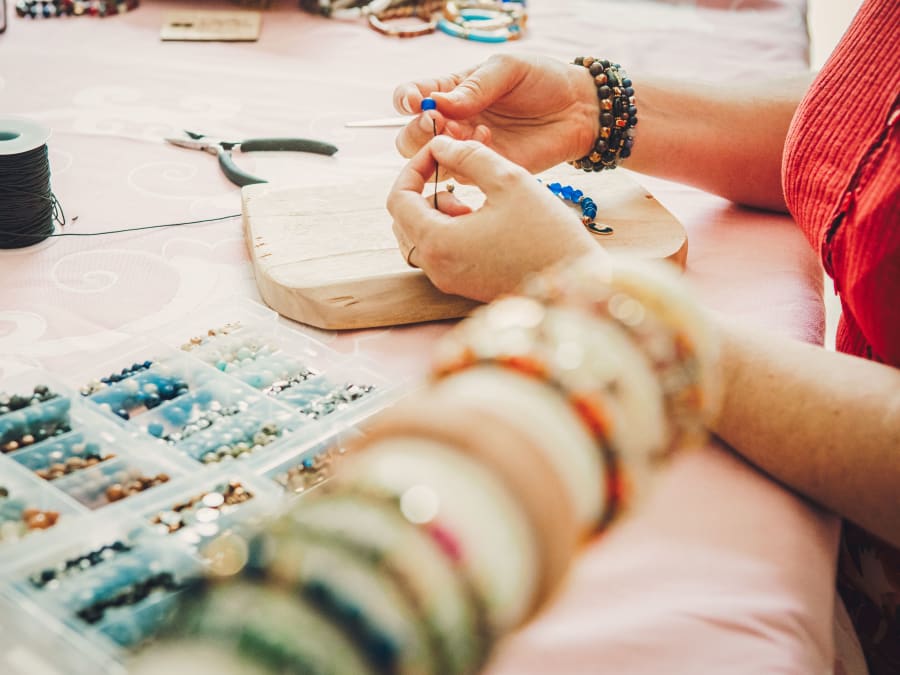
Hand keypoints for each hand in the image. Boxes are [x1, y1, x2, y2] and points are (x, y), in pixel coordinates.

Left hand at [387, 136, 603, 302]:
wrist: (579, 283)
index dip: (412, 168)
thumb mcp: (509, 180)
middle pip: (403, 221)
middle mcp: (436, 268)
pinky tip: (483, 218)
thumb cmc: (548, 233)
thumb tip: (441, 144)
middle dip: (422, 190)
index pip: (398, 199)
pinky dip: (450, 230)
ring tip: (474, 198)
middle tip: (454, 172)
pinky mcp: (465, 286)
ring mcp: (449, 281)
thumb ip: (468, 156)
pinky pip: (441, 253)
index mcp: (438, 243)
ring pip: (421, 237)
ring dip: (437, 211)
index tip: (437, 152)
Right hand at [393, 54, 598, 175]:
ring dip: (440, 148)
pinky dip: (469, 159)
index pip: (410, 97)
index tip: (417, 101)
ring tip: (467, 131)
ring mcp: (467, 149)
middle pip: (409, 138)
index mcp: (450, 91)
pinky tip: (491, 139)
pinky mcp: (486, 170)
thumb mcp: (507, 69)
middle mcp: (453, 123)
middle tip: (437, 122)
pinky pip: (462, 174)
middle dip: (418, 131)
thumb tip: (438, 103)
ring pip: (430, 161)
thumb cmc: (542, 80)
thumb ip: (473, 86)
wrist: (578, 109)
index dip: (406, 100)